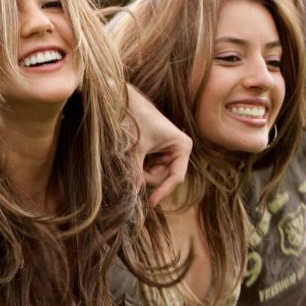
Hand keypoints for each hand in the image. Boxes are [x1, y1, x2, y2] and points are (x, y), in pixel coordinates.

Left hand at [127, 84, 191, 210]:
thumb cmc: (135, 120)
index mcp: (182, 147)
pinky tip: (130, 152)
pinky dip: (136, 166)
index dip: (164, 191)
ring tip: (130, 154)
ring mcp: (165, 152)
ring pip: (152, 175)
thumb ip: (135, 172)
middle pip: (162, 178)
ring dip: (139, 171)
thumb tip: (132, 194)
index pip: (176, 176)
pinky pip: (146, 168)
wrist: (124, 102)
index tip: (150, 203)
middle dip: (145, 176)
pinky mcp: (154, 152)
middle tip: (130, 167)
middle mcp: (177, 150)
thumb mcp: (136, 149)